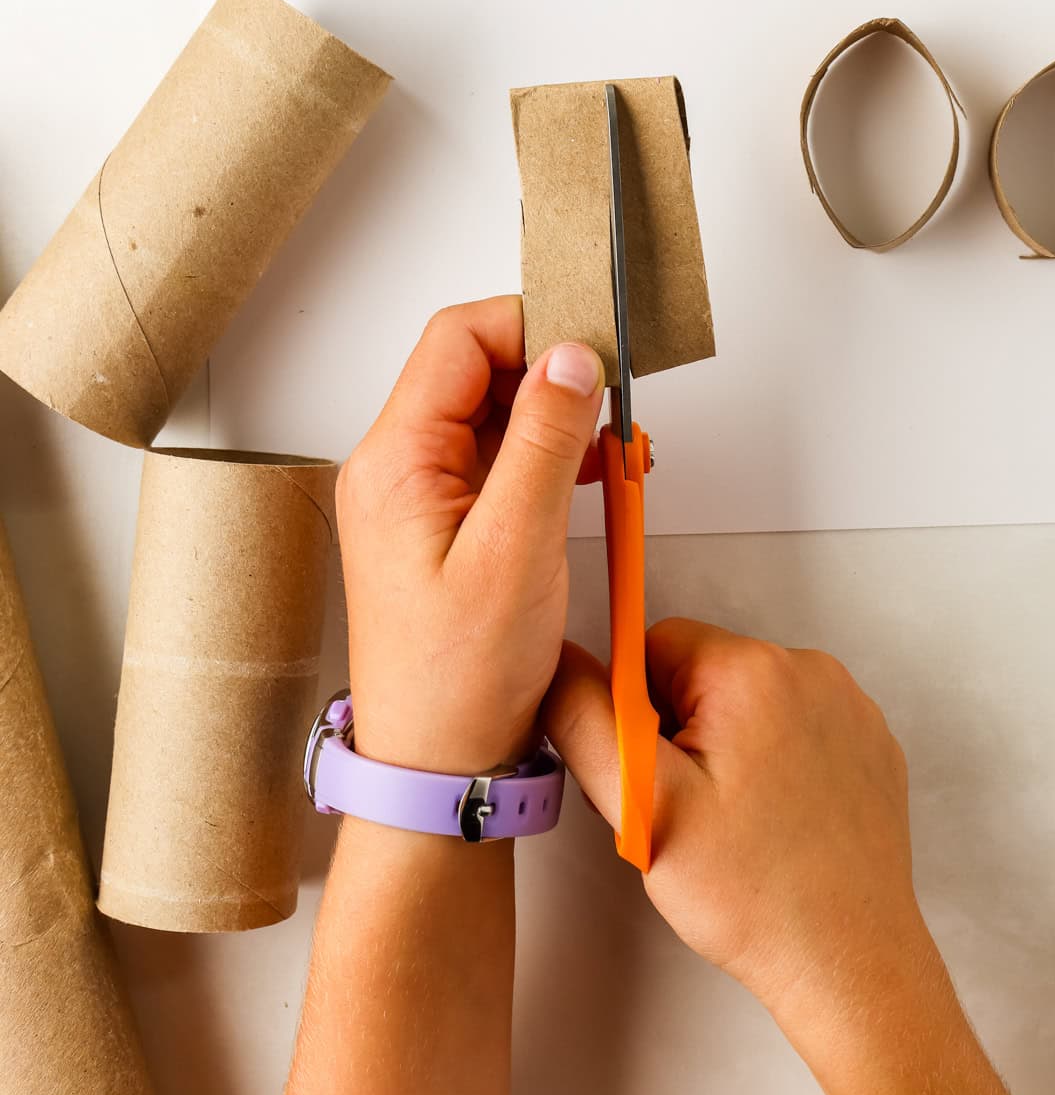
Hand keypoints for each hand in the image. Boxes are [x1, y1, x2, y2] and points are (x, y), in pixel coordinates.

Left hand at [337, 297, 603, 775]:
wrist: (437, 769)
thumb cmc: (460, 680)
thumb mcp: (516, 549)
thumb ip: (543, 442)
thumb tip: (571, 356)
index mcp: (394, 461)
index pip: (459, 340)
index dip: (531, 325)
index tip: (597, 345)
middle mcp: (397, 468)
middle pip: (477, 368)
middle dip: (554, 372)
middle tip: (620, 398)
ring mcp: (420, 497)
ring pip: (494, 413)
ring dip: (560, 416)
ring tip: (619, 445)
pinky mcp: (447, 526)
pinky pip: (500, 459)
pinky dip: (551, 455)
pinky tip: (594, 474)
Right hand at [542, 621, 939, 1071]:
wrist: (848, 962)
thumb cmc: (751, 894)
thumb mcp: (641, 805)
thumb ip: (585, 719)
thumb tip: (555, 658)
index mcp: (753, 670)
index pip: (656, 646)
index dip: (637, 716)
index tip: (658, 780)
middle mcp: (812, 670)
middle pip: (705, 674)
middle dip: (684, 732)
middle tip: (694, 813)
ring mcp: (850, 707)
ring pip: (750, 705)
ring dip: (731, 748)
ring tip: (739, 827)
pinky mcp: (870, 745)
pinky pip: (798, 730)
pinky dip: (779, 765)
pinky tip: (779, 826)